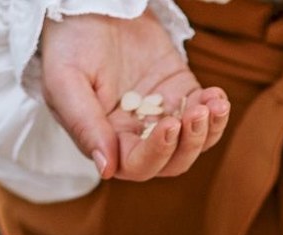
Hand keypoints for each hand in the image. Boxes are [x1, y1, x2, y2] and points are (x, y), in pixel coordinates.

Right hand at [41, 12, 230, 180]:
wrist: (90, 6)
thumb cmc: (69, 44)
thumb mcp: (65, 82)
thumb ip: (84, 125)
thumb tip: (106, 169)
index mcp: (106, 139)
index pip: (136, 165)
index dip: (156, 154)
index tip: (169, 125)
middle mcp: (135, 134)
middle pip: (171, 162)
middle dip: (189, 144)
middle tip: (196, 114)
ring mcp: (161, 113)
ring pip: (192, 142)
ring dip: (208, 131)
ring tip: (213, 105)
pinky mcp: (180, 92)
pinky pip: (204, 113)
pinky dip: (216, 111)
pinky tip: (217, 96)